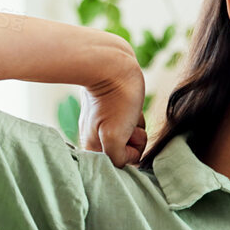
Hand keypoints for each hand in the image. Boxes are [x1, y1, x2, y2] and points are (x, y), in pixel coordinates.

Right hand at [76, 34, 148, 165]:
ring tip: (129, 112)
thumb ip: (118, 158)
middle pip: (129, 152)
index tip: (125, 138)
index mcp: (93, 148)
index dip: (129, 153)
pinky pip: (133, 124)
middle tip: (127, 123)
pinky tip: (131, 107)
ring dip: (137, 126)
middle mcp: (98, 140)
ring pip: (133, 138)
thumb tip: (125, 161)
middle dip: (134, 138)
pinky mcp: (114, 114)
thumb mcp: (114, 136)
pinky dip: (137, 117)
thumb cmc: (114, 99)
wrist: (109, 64)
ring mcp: (106, 126)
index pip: (121, 165)